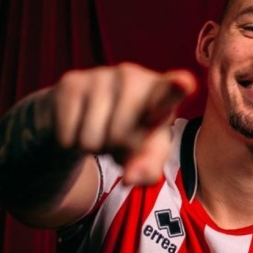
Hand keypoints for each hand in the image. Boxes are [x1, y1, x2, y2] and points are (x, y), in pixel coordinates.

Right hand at [51, 63, 195, 183]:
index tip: (184, 83)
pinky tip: (79, 123)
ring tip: (99, 129)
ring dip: (93, 146)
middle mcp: (133, 76)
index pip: (172, 90)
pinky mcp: (71, 82)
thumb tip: (130, 178)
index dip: (178, 86)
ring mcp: (101, 75)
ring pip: (91, 139)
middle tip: (117, 137)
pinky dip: (71, 141)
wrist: (84, 111)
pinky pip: (68, 134)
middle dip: (115, 148)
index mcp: (161, 92)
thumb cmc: (127, 132)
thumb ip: (148, 168)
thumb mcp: (145, 152)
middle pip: (120, 137)